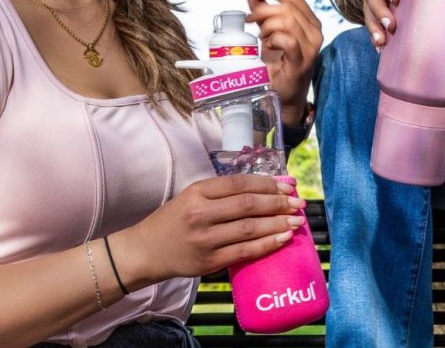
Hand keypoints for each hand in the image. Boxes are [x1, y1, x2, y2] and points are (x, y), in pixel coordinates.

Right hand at [114, 175, 305, 284]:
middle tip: (298, 202)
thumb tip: (267, 187)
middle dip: (279, 202)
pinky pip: (245, 252)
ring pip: (250, 228)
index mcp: (197, 193)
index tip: (289, 184)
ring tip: (297, 220)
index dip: (268, 183)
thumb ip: (223, 192)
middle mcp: (201, 214)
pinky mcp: (209, 262)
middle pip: (248, 205)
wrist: (146, 251)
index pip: (240, 184)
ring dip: (278, 223)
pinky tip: (283, 238)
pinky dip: (267, 244)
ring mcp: (205, 240)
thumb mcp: (192, 196)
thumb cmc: (174, 220)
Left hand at [245, 0, 322, 123]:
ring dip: (267, 26)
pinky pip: (287, 40)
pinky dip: (273, 40)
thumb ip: (263, 13)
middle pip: (288, 7)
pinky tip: (269, 46)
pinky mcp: (302, 61)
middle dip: (263, 10)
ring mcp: (311, 48)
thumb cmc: (278, 64)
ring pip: (287, 21)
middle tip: (250, 21)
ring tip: (261, 38)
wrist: (285, 95)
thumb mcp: (269, 33)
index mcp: (310, 22)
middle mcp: (315, 33)